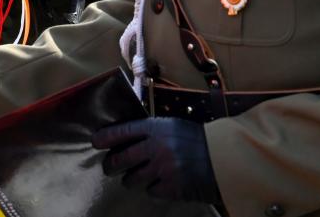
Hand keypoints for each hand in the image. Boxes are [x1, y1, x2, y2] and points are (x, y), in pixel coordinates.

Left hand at [92, 117, 219, 202]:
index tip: (95, 142)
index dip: (105, 137)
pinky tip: (162, 183)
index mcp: (155, 128)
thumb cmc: (198, 140)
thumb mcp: (174, 126)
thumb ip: (152, 132)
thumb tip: (127, 140)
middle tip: (110, 167)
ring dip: (132, 179)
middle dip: (111, 165)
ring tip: (136, 177)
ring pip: (132, 179)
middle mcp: (155, 148)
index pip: (122, 131)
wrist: (224, 159)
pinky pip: (150, 191)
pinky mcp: (169, 188)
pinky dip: (154, 189)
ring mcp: (161, 169)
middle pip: (120, 160)